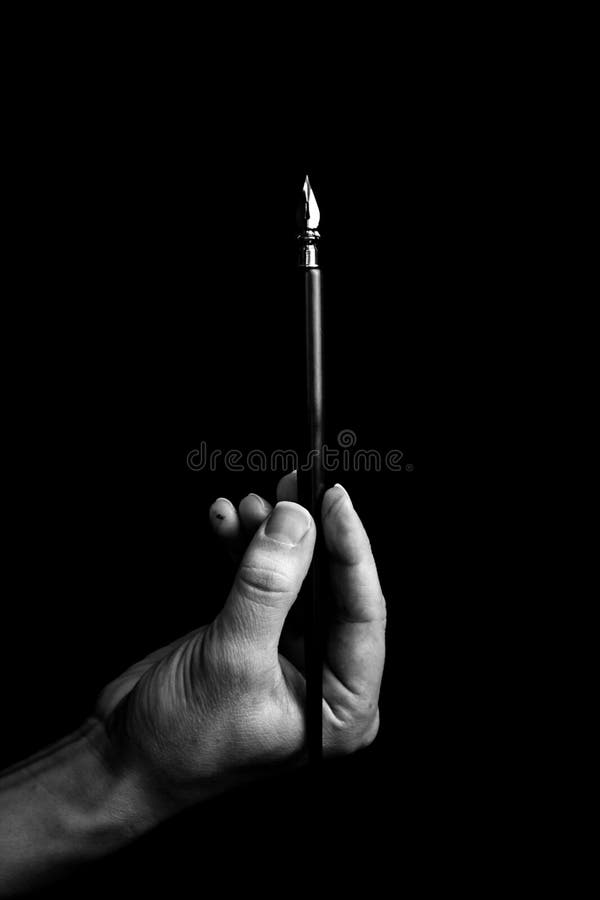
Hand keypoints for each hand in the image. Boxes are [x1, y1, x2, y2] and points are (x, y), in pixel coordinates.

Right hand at [96, 473, 385, 812]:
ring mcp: (286, 655)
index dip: (351, 550)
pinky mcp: (252, 636)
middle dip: (306, 536)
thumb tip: (296, 523)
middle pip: (329, 588)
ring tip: (249, 506)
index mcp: (341, 706)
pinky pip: (257, 582)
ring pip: (292, 578)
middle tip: (294, 486)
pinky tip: (225, 522)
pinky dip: (240, 550)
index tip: (334, 500)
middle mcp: (322, 679)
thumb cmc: (182, 743)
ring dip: (268, 537)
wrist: (121, 760)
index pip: (363, 613)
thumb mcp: (232, 661)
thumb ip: (267, 588)